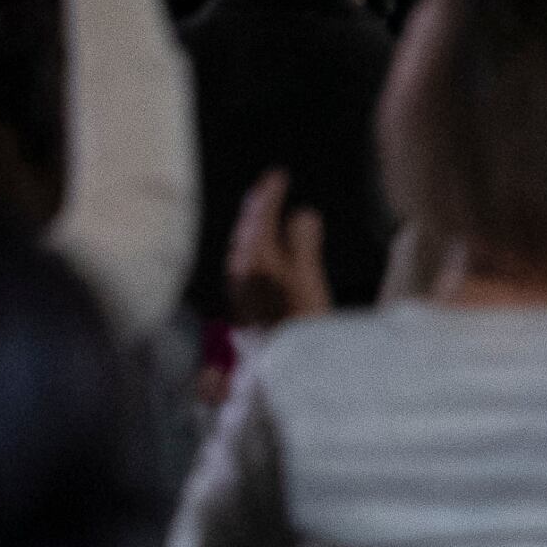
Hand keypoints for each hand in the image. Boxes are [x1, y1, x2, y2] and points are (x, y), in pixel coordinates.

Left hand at [223, 167, 334, 327]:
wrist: (283, 372)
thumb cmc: (300, 324)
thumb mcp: (308, 280)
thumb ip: (303, 244)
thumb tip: (301, 214)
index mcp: (254, 258)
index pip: (258, 216)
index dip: (269, 193)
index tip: (279, 174)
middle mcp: (239, 271)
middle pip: (246, 229)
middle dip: (258, 205)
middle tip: (270, 186)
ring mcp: (238, 289)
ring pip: (243, 246)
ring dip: (254, 225)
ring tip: (266, 211)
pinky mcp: (244, 306)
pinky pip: (246, 262)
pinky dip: (255, 246)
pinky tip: (264, 252)